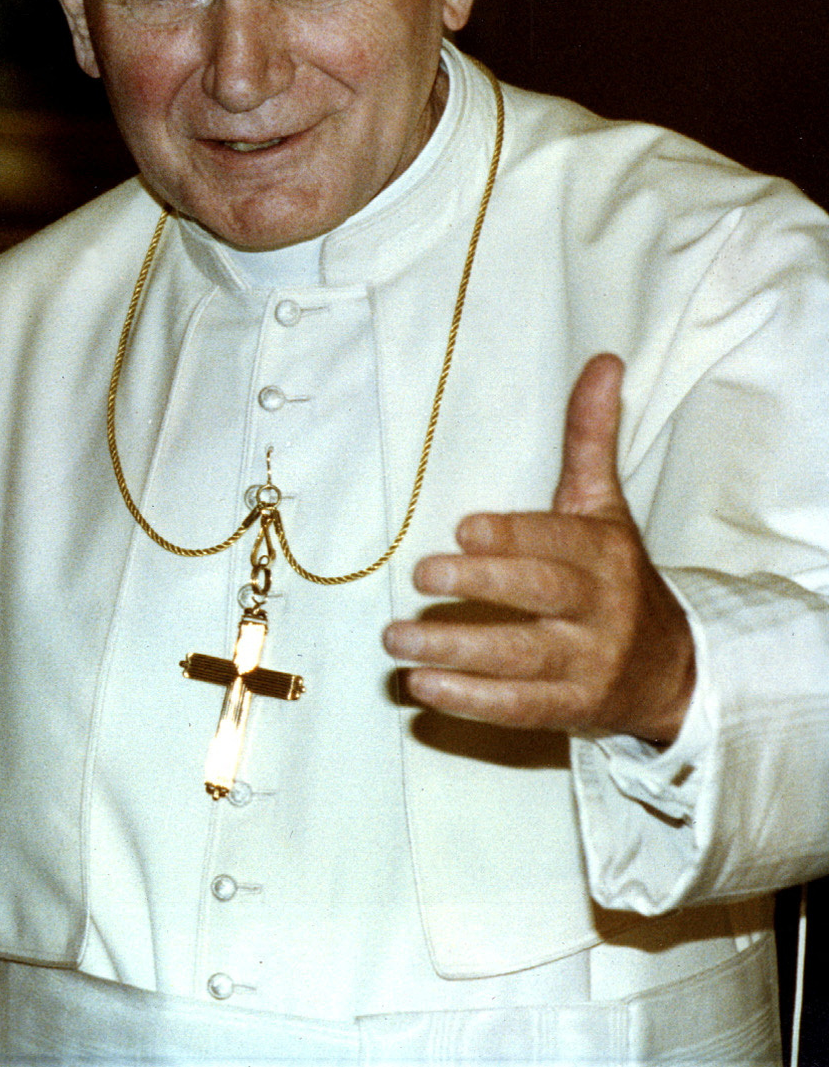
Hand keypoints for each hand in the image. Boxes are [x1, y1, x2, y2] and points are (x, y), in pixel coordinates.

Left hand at [382, 353, 695, 741]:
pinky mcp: (572, 709)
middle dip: (481, 586)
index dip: (512, 535)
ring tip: (394, 641)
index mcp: (604, 554)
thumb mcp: (604, 508)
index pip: (558, 542)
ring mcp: (588, 664)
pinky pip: (519, 708)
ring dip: (455, 650)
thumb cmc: (616, 577)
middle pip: (542, 596)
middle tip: (420, 577)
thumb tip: (602, 360)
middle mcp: (601, 609)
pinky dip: (469, 700)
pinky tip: (421, 687)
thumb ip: (589, 439)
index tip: (462, 529)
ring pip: (522, 658)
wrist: (673, 670)